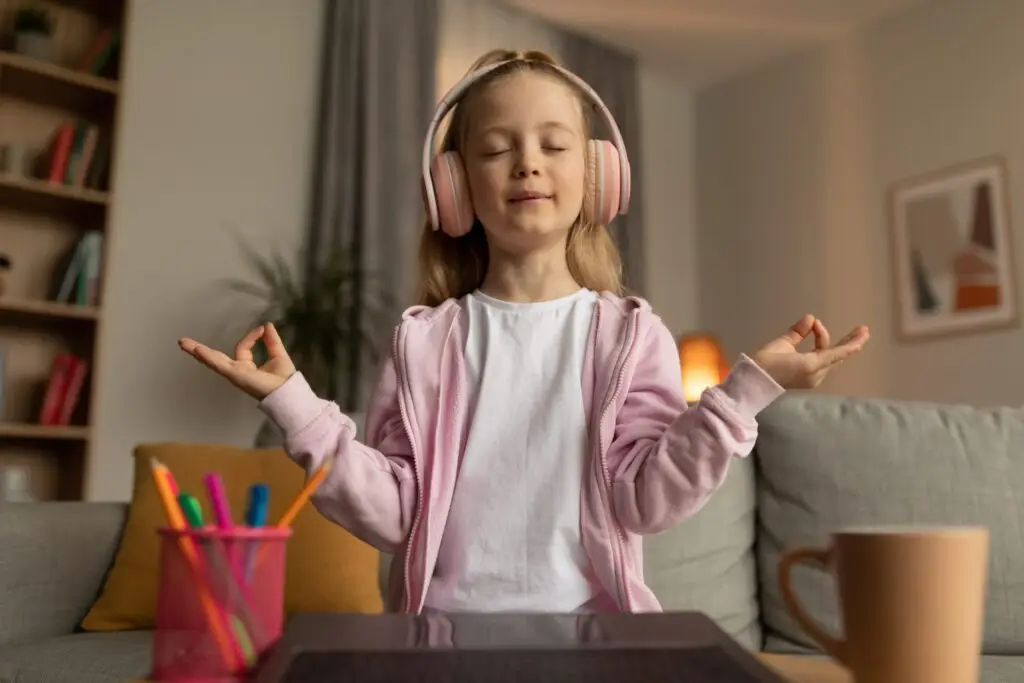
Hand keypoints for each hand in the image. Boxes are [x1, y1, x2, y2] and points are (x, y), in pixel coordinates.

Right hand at [178, 322, 294, 400]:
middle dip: (201, 350)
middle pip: (215, 358)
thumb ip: (271, 341)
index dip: (251, 336)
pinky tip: (197, 350)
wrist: (287, 391)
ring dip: (198, 352)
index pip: (242, 347)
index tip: (262, 329)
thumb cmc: (283, 379)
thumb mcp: (277, 354)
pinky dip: (208, 357)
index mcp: (246, 367)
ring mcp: (234, 374)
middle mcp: (237, 371)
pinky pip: (219, 365)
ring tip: (183, 344)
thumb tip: (267, 325)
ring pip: (213, 361)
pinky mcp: (235, 375)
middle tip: (184, 342)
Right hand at [752, 314, 869, 389]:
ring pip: (828, 357)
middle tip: (861, 329)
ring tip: (815, 326)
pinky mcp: (807, 379)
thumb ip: (798, 332)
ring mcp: (813, 379)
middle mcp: (816, 374)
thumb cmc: (764, 362)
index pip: (838, 352)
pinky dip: (821, 350)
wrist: (752, 383)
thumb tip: (810, 319)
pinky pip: (822, 362)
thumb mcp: (781, 343)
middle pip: (837, 355)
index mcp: (811, 364)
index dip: (853, 342)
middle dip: (848, 342)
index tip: (864, 332)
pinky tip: (817, 339)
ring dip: (825, 342)